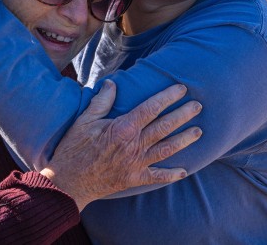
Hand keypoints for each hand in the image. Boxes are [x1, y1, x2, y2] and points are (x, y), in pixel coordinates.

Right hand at [41, 81, 201, 210]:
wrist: (67, 183)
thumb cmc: (73, 149)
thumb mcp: (84, 120)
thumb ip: (102, 101)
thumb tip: (113, 83)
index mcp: (123, 128)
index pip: (151, 108)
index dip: (168, 97)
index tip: (181, 88)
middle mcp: (134, 145)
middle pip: (164, 127)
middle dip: (183, 115)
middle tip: (198, 106)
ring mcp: (136, 163)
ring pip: (167, 149)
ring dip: (184, 140)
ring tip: (199, 132)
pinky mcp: (134, 179)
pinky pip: (157, 177)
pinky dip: (171, 175)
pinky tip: (184, 172)